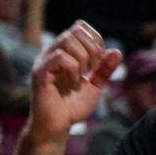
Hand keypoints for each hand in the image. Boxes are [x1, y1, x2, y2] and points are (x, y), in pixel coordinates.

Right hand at [27, 23, 121, 137]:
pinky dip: (72, 68)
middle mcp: (51, 53)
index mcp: (64, 53)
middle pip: (75, 30)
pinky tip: (73, 83)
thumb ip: (104, 69)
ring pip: (66, 40)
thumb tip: (116, 51)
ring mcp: (43, 62)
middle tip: (91, 71)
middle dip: (91, 49)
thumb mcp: (95, 86)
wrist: (57, 127)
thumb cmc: (72, 106)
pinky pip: (58, 56)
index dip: (96, 40)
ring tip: (81, 77)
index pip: (81, 27)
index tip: (98, 62)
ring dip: (82, 58)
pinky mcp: (39, 73)